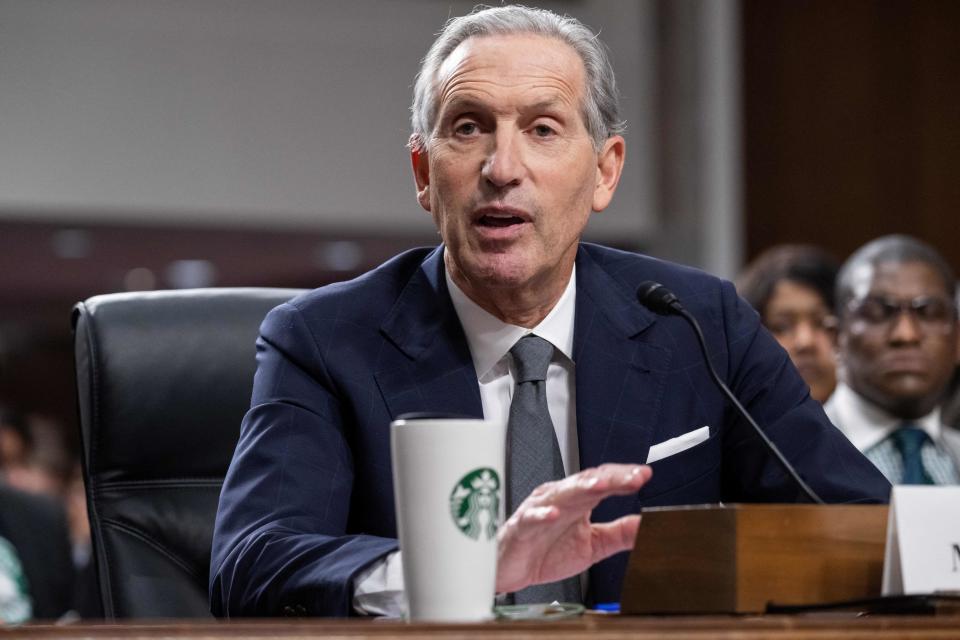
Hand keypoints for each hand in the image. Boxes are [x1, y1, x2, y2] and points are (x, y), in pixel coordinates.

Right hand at [495, 463, 651, 593]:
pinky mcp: (521, 527)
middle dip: (611, 479)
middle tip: (634, 478)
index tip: (645, 475)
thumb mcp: (594, 546)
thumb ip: (620, 534)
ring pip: (561, 493)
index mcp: (578, 501)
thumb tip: (649, 525)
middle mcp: (560, 499)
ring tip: (601, 485)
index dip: (623, 477)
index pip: (603, 482)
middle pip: (587, 482)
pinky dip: (542, 514)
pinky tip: (554, 514)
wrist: (512, 570)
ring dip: (581, 488)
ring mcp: (539, 510)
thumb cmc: (547, 552)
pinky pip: (531, 518)